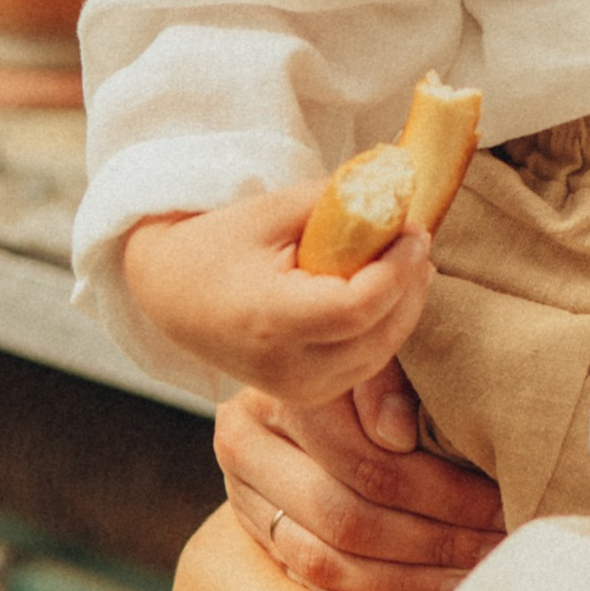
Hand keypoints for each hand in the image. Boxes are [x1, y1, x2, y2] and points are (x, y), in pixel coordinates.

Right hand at [122, 189, 433, 410]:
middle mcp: (286, 368)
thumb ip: (337, 204)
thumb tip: (398, 195)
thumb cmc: (218, 244)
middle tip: (417, 238)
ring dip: (405, 306)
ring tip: (408, 258)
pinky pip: (366, 363)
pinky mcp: (307, 395)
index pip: (358, 307)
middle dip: (410, 284)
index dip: (398, 269)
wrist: (172, 294)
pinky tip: (388, 289)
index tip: (414, 230)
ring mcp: (297, 390)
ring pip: (381, 354)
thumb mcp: (272, 210)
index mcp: (271, 321)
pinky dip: (385, 326)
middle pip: (380, 335)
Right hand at [214, 377, 504, 590]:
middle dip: (438, 541)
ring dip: (410, 580)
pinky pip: (306, 584)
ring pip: (329, 560)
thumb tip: (398, 434)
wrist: (301, 352)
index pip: (364, 463)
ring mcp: (244, 497)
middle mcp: (247, 447)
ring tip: (474, 582)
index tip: (503, 504)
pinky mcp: (255, 534)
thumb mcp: (377, 348)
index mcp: (280, 395)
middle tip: (499, 551)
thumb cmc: (362, 352)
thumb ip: (387, 379)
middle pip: (348, 516)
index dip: (442, 490)